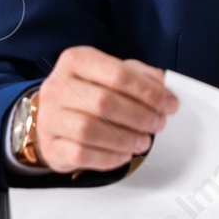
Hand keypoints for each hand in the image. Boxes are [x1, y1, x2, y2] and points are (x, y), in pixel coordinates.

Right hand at [33, 46, 178, 173]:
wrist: (53, 115)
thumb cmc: (89, 92)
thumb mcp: (113, 73)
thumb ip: (139, 75)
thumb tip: (163, 85)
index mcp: (76, 60)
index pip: (118, 74)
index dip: (149, 92)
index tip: (170, 105)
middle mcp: (57, 86)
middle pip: (104, 102)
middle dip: (139, 115)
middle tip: (158, 124)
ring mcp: (48, 117)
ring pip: (89, 130)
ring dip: (125, 138)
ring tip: (144, 141)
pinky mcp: (49, 146)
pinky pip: (79, 154)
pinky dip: (108, 157)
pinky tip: (124, 155)